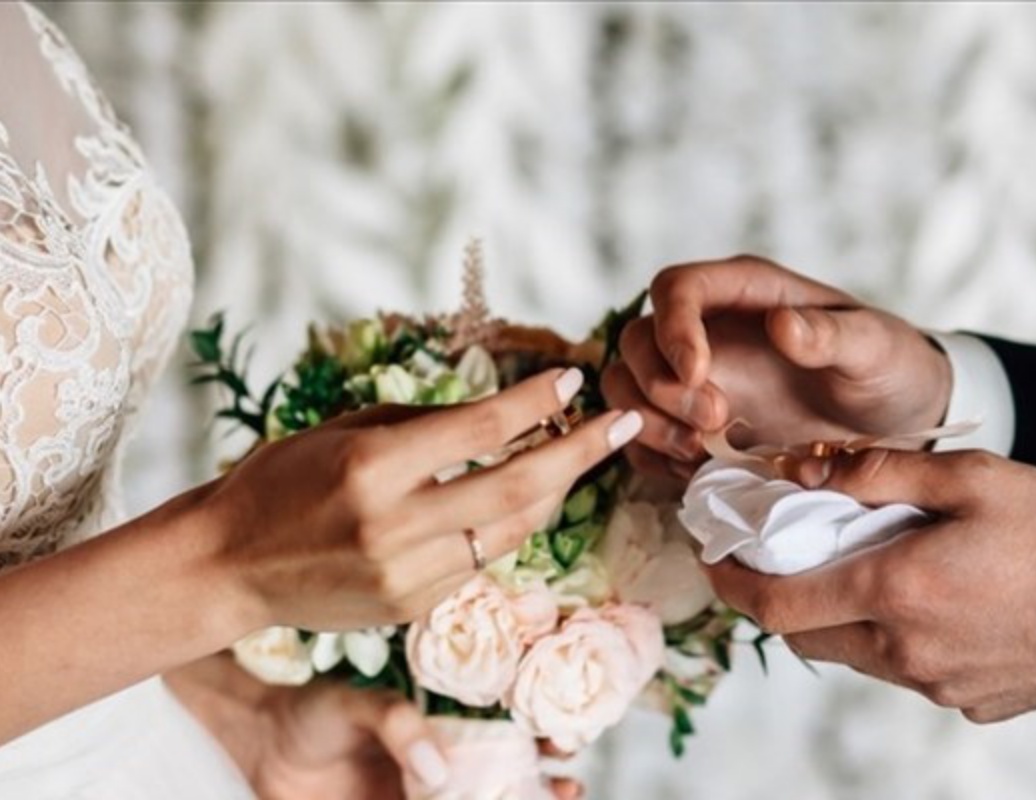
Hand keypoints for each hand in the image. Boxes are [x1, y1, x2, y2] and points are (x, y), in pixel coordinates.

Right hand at [197, 368, 641, 634]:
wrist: (230, 567)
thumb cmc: (282, 481)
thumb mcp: (344, 430)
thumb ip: (424, 424)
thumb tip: (499, 414)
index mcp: (375, 468)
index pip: (482, 428)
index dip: (537, 402)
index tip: (574, 381)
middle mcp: (397, 526)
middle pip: (519, 487)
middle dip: (581, 453)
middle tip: (622, 424)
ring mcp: (409, 577)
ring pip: (513, 531)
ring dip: (552, 491)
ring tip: (576, 457)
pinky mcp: (413, 608)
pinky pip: (481, 562)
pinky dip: (504, 527)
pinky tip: (512, 501)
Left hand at [257, 684, 584, 799]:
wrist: (259, 747)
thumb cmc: (311, 713)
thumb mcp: (355, 701)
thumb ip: (397, 723)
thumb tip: (436, 770)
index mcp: (446, 724)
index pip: (511, 728)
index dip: (546, 734)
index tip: (565, 741)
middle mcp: (446, 764)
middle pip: (513, 777)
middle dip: (551, 783)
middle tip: (568, 787)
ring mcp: (426, 799)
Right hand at [602, 255, 950, 479]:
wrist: (892, 421)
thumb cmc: (886, 369)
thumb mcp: (875, 348)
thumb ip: (832, 335)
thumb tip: (782, 326)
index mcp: (745, 292)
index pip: (677, 288)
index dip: (673, 328)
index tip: (699, 374)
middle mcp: (708, 329)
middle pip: (639, 341)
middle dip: (661, 385)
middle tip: (715, 423)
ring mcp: (696, 378)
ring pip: (628, 387)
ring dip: (648, 423)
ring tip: (700, 451)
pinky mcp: (691, 424)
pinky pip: (643, 436)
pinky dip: (655, 456)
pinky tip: (696, 470)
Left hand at [709, 448, 1035, 722]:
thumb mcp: (969, 477)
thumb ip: (878, 473)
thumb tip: (805, 469)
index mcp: (894, 589)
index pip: (776, 602)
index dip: (732, 583)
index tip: (713, 557)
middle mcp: (902, 647)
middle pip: (804, 631)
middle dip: (776, 595)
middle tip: (775, 554)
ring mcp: (933, 681)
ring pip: (849, 652)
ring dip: (832, 612)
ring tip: (849, 566)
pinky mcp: (964, 699)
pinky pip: (898, 668)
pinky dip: (882, 634)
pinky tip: (912, 598)